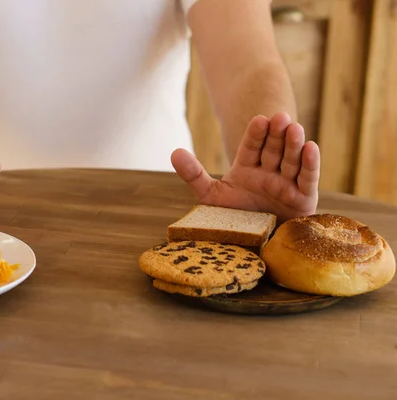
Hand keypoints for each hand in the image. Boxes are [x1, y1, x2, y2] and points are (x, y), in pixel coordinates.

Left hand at [171, 112, 319, 222]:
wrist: (252, 247)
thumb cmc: (232, 220)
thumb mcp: (210, 196)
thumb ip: (194, 175)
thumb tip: (174, 152)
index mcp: (247, 169)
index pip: (251, 147)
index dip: (255, 134)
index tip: (259, 120)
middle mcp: (268, 172)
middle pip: (273, 149)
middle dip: (276, 134)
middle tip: (280, 117)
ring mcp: (287, 183)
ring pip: (291, 160)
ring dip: (293, 144)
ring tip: (294, 128)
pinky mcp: (304, 198)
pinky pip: (308, 178)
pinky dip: (310, 163)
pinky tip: (311, 147)